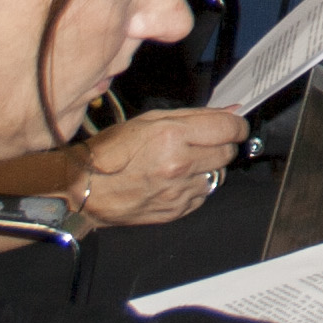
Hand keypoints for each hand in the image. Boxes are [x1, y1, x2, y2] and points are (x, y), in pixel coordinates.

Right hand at [75, 106, 245, 226]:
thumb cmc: (113, 151)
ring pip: (218, 175)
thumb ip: (195, 115)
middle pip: (227, 152)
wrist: (85, 188)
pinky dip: (196, 187)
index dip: (236, 125)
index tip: (234, 126)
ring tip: (185, 163)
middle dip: (221, 145)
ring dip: (209, 168)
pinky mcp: (176, 210)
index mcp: (173, 136)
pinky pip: (202, 195)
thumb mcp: (151, 119)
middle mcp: (179, 164)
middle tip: (204, 143)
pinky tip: (176, 180)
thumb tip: (230, 112)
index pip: (228, 128)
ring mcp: (179, 191)